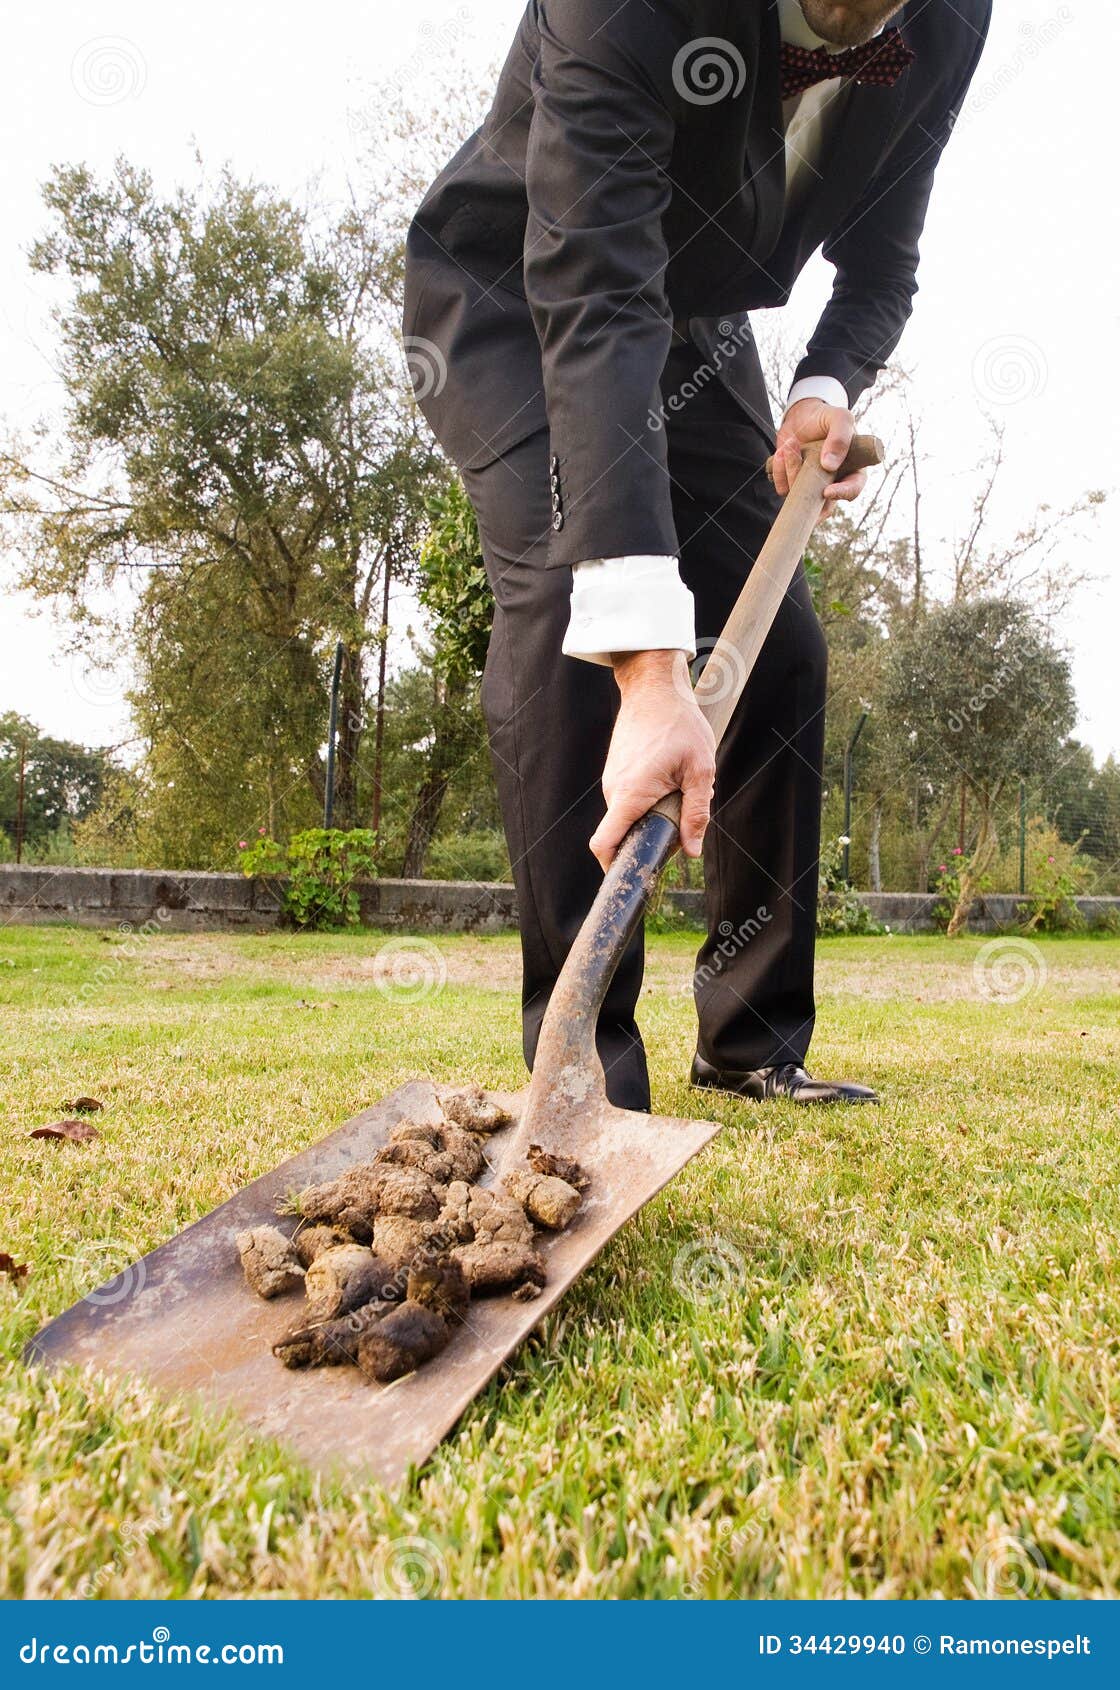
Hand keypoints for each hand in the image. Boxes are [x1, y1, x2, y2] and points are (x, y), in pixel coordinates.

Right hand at [589, 650, 715, 871]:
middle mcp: (614, 790)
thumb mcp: (700, 770)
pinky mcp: (617, 771)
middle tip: (680, 825)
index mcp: (630, 794)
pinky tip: (669, 778)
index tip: (633, 877)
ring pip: (629, 816)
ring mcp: (612, 780)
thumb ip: (697, 813)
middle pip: (624, 834)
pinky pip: (629, 799)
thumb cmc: (679, 724)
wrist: (654, 686)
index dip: (614, 867)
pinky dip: (648, 800)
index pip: (605, 844)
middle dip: (650, 838)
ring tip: (678, 790)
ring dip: (652, 816)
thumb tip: (692, 852)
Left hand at [771, 397, 866, 520]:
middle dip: (808, 492)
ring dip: (791, 470)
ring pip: (801, 497)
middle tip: (799, 469)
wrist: (801, 415)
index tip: (828, 491)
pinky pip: (784, 489)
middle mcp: (833, 483)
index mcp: (852, 469)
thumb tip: (829, 465)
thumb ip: (840, 437)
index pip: (853, 489)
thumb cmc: (826, 417)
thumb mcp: (839, 418)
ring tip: (790, 444)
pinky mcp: (793, 485)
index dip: (843, 493)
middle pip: (824, 506)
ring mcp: (812, 487)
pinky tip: (782, 451)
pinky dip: (780, 471)